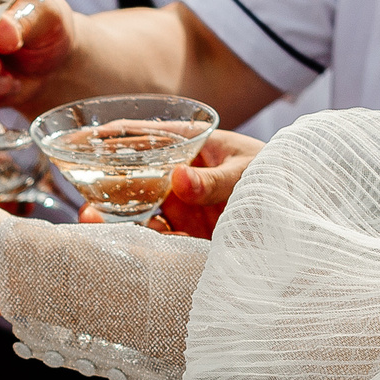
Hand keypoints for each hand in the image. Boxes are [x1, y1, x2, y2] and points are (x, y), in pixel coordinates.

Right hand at [75, 129, 265, 236]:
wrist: (304, 225)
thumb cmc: (280, 181)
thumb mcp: (249, 173)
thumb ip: (215, 180)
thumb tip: (179, 180)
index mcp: (194, 148)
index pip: (147, 134)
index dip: (114, 136)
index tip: (83, 137)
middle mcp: (181, 179)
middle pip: (132, 175)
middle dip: (100, 180)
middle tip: (76, 183)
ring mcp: (182, 211)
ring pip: (136, 211)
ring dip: (109, 215)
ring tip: (88, 218)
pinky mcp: (188, 241)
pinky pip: (154, 242)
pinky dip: (135, 244)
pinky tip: (117, 245)